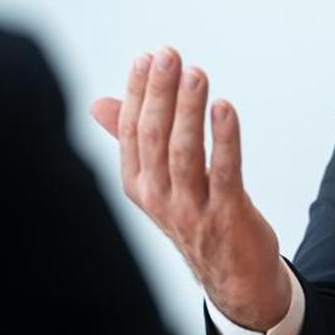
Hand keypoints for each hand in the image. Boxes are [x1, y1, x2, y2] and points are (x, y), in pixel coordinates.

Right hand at [90, 47, 289, 330]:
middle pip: (154, 137)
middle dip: (160, 93)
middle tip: (169, 56)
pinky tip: (225, 109)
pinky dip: (223, 138)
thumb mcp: (159, 183)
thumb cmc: (197, 219)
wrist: (235, 278)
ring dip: (189, 109)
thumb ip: (133, 140)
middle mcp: (159, 197)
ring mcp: (191, 208)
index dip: (138, 93)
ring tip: (196, 74)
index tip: (147, 58)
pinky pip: (223, 171)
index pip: (132, 131)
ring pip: (184, 152)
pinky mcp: (226, 214)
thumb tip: (99, 104)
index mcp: (140, 185)